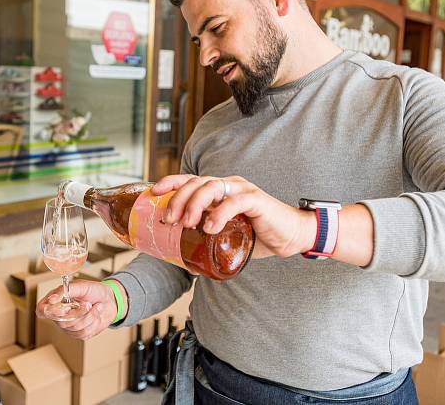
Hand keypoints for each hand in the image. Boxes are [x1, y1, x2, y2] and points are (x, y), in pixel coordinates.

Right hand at [35, 280, 122, 339]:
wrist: (110, 300)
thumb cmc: (95, 291)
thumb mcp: (81, 286)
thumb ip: (65, 291)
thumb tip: (51, 299)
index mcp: (56, 300)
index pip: (41, 310)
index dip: (49, 312)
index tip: (62, 309)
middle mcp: (60, 315)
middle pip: (61, 322)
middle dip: (78, 312)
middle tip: (87, 304)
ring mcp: (69, 326)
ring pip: (74, 328)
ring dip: (89, 316)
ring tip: (93, 307)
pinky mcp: (79, 334)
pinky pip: (83, 333)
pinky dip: (93, 322)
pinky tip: (95, 315)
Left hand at [152, 174, 315, 258]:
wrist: (291, 237)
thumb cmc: (258, 236)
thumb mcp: (227, 238)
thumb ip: (208, 243)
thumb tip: (187, 264)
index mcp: (219, 190)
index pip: (190, 180)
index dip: (170, 182)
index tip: (153, 193)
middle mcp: (228, 185)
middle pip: (196, 182)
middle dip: (178, 199)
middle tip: (168, 219)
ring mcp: (242, 190)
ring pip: (211, 186)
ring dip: (194, 203)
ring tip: (187, 223)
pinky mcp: (256, 200)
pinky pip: (234, 201)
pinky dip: (219, 213)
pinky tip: (210, 227)